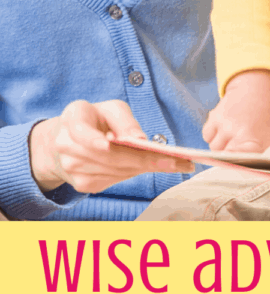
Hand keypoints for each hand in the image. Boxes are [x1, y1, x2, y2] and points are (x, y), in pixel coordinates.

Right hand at [30, 99, 192, 192]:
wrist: (68, 140)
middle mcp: (66, 146)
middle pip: (109, 157)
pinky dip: (135, 173)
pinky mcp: (82, 185)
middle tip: (179, 161)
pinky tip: (150, 166)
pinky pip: (115, 180)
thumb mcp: (110, 108)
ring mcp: (72, 169)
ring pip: (117, 171)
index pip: (82, 132)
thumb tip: (139, 139)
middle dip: (145, 159)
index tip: (114, 144)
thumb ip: (124, 119)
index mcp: (72, 119)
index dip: (95, 140)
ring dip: (146, 168)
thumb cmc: (96, 119)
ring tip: (175, 163)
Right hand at [202, 69, 269, 162]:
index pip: (240, 164)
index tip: (245, 164)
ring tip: (234, 140)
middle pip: (225, 159)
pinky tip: (225, 131)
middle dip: (232, 158)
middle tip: (240, 151)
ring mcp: (223, 125)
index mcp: (254, 141)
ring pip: (214, 149)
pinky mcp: (213, 118)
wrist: (254, 88)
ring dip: (221, 148)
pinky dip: (213, 137)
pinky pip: (207, 137)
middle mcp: (236, 134)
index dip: (241, 167)